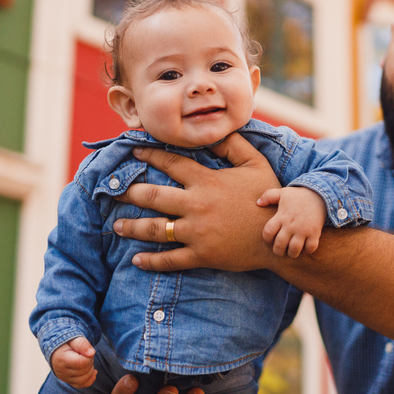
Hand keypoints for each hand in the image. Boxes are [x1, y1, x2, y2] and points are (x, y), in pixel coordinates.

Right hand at [50, 336, 96, 387]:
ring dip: (90, 370)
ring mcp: (64, 378)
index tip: (85, 350)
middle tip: (85, 354)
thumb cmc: (66, 342)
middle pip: (84, 372)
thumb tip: (91, 353)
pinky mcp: (68, 381)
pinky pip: (82, 385)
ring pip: (84, 380)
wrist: (56, 348)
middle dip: (90, 362)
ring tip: (86, 360)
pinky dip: (90, 379)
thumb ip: (82, 344)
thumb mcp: (73, 339)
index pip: (82, 363)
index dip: (89, 356)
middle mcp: (61, 371)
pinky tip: (93, 371)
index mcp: (62, 359)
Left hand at [113, 133, 279, 271]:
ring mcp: (197, 232)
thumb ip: (233, 145)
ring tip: (117, 225)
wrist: (279, 236)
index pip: (171, 163)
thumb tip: (213, 132)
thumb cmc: (268, 198)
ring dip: (132, 227)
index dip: (150, 155)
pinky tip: (136, 260)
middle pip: (153, 196)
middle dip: (130, 192)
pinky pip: (170, 260)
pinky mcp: (201, 255)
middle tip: (114, 192)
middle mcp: (196, 205)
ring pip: (155, 229)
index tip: (133, 152)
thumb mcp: (256, 163)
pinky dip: (151, 261)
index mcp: (206, 181)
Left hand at [257, 186, 325, 256]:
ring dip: (292, 253)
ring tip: (291, 251)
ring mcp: (303, 230)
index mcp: (281, 216)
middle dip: (278, 251)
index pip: (268, 232)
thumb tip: (258, 203)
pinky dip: (307, 251)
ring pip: (294, 249)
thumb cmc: (298, 196)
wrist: (320, 194)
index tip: (270, 239)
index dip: (267, 239)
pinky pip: (310, 248)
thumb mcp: (282, 193)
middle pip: (280, 244)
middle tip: (280, 251)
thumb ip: (268, 196)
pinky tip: (305, 247)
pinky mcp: (315, 233)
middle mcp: (291, 224)